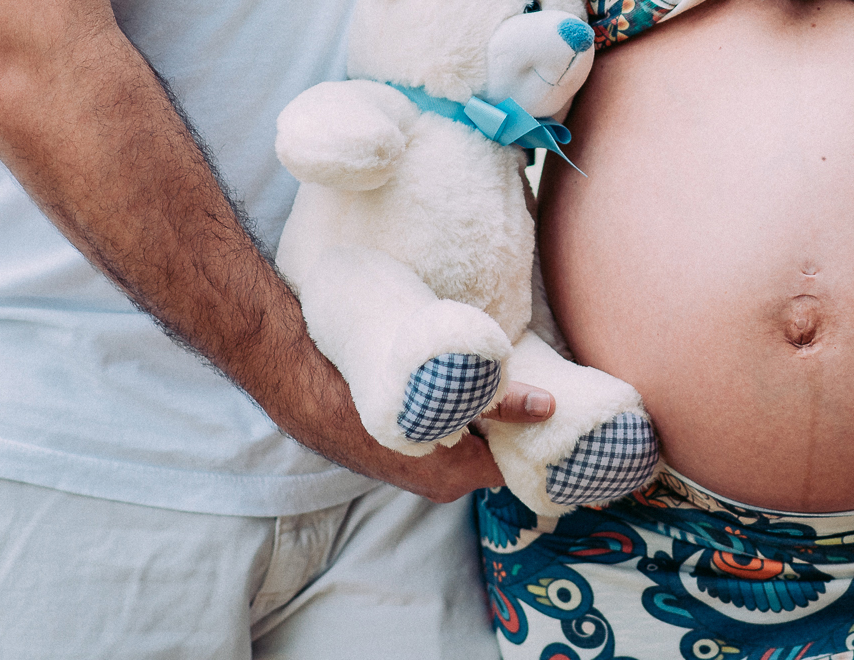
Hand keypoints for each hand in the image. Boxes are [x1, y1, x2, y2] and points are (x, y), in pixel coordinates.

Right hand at [309, 381, 556, 503]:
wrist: (306, 389)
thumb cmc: (376, 391)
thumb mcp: (448, 392)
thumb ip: (502, 402)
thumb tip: (547, 407)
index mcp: (456, 478)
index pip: (514, 463)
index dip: (531, 434)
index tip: (544, 403)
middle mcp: (438, 483)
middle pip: (491, 450)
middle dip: (505, 419)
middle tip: (519, 377)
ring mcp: (417, 468)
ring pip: (465, 439)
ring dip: (475, 411)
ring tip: (485, 371)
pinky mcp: (400, 450)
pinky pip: (441, 433)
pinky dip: (450, 411)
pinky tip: (450, 379)